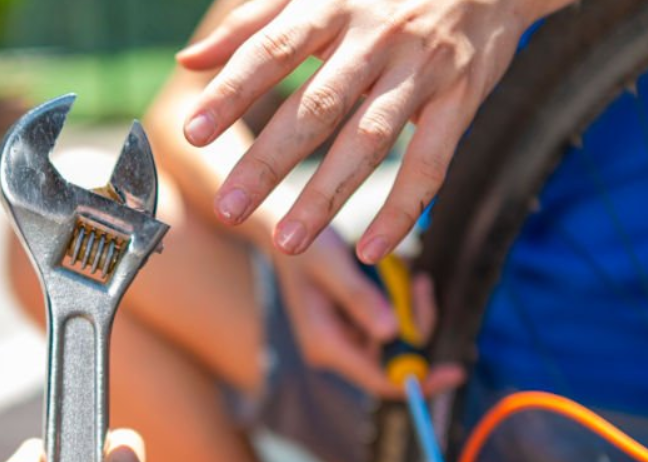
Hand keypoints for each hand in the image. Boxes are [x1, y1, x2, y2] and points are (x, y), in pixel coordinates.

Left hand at [178, 0, 545, 262]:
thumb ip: (253, 21)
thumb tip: (188, 61)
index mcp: (333, 4)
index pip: (272, 50)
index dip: (232, 92)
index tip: (192, 132)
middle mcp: (375, 38)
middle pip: (316, 107)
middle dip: (269, 161)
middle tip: (229, 208)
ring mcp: (420, 72)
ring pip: (368, 142)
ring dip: (325, 196)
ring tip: (286, 244)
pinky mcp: (459, 101)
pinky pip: (430, 165)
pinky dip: (401, 210)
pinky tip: (372, 250)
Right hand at [273, 227, 463, 397]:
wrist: (288, 234)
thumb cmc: (306, 247)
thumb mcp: (333, 266)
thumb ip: (360, 298)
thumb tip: (392, 333)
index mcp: (325, 344)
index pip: (378, 380)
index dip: (419, 380)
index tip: (454, 372)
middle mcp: (337, 349)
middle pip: (396, 357)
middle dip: (416, 322)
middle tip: (421, 284)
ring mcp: (348, 338)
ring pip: (399, 337)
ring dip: (409, 306)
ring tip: (402, 271)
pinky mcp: (357, 325)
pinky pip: (393, 321)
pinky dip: (401, 299)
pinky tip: (394, 275)